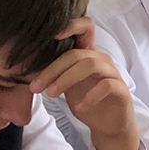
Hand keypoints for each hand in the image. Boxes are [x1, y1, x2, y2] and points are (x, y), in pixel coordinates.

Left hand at [30, 18, 140, 149]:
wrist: (109, 124)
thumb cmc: (87, 101)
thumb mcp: (67, 86)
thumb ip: (55, 75)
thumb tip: (27, 72)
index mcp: (88, 55)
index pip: (85, 28)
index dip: (71, 25)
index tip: (51, 36)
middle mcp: (101, 60)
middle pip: (76, 54)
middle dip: (52, 69)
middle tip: (35, 87)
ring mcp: (112, 73)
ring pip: (90, 65)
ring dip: (66, 79)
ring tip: (51, 95)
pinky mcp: (121, 89)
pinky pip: (106, 86)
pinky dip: (90, 96)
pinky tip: (78, 107)